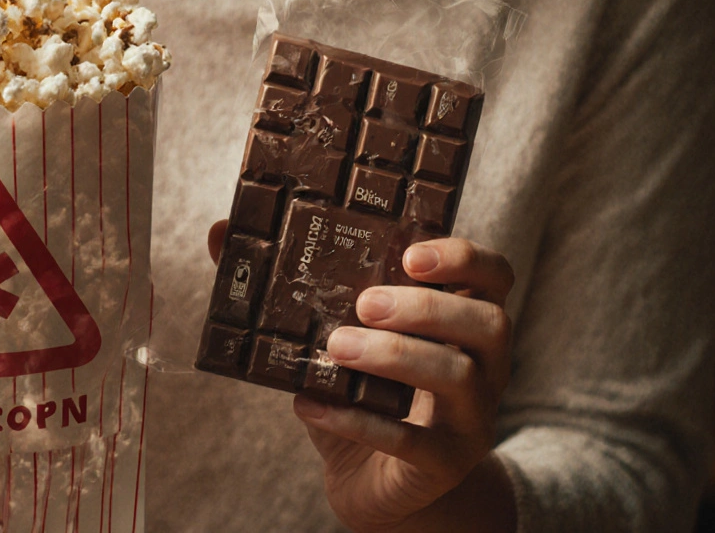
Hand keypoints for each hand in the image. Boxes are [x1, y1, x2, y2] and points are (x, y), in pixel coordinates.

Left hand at [209, 222, 516, 531]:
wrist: (371, 483)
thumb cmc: (359, 394)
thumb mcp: (328, 335)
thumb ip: (284, 287)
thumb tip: (220, 232)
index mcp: (463, 321)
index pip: (494, 275)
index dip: (462, 257)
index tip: (409, 253)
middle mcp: (484, 366)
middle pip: (487, 322)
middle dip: (427, 308)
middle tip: (366, 302)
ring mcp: (471, 418)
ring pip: (457, 377)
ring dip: (394, 355)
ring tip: (336, 346)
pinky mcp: (443, 465)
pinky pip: (410, 442)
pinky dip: (357, 420)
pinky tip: (308, 404)